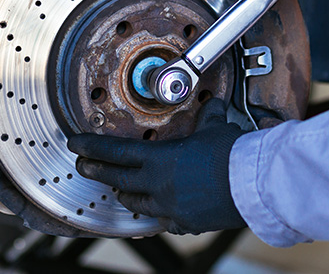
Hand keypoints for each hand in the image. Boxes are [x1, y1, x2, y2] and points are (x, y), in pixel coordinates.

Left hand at [67, 99, 246, 233]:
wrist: (253, 185)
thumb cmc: (233, 155)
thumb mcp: (215, 128)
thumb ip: (207, 118)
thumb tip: (212, 105)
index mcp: (159, 160)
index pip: (115, 152)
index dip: (91, 147)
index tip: (75, 144)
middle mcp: (158, 186)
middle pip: (117, 179)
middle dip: (97, 172)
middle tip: (83, 166)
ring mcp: (169, 207)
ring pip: (137, 204)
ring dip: (127, 194)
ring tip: (122, 188)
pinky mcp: (185, 223)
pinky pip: (164, 219)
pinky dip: (160, 213)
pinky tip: (162, 209)